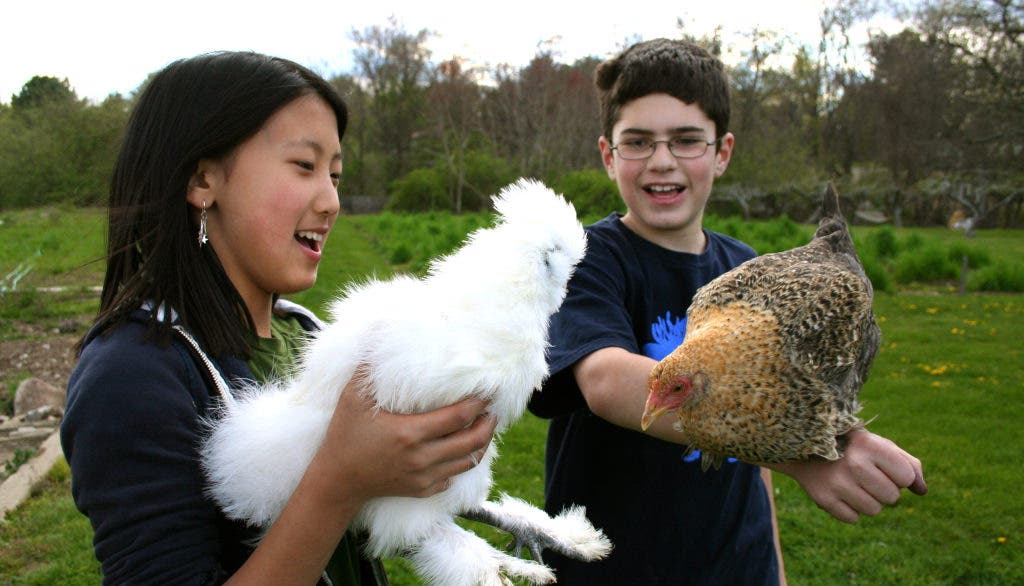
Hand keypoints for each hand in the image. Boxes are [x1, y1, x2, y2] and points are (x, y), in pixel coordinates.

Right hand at [316, 380, 496, 505]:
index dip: (477, 404)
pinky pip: (452, 478)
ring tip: (485, 427)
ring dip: (480, 444)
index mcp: (410, 433)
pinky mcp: (421, 490)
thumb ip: (367, 369)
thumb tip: (378, 333)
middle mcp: (422, 458)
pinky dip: (462, 463)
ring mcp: (423, 477)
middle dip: (488, 425)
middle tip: (493, 410)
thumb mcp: (352, 398)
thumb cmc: (344, 436)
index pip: (457, 418)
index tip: (486, 392)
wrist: (337, 482)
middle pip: (471, 442)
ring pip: (467, 462)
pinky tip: (462, 450)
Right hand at [774, 429, 926, 522]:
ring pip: (874, 511)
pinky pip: (853, 519)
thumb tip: (922, 491)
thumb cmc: (853, 447)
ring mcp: (837, 482)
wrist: (803, 448)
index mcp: (871, 445)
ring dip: (867, 501)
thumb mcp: (879, 445)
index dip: (898, 475)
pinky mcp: (823, 499)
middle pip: (892, 497)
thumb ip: (908, 464)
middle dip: (884, 490)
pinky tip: (839, 492)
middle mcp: (854, 463)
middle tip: (866, 477)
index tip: (882, 466)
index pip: (906, 478)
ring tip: (852, 484)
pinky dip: (849, 509)